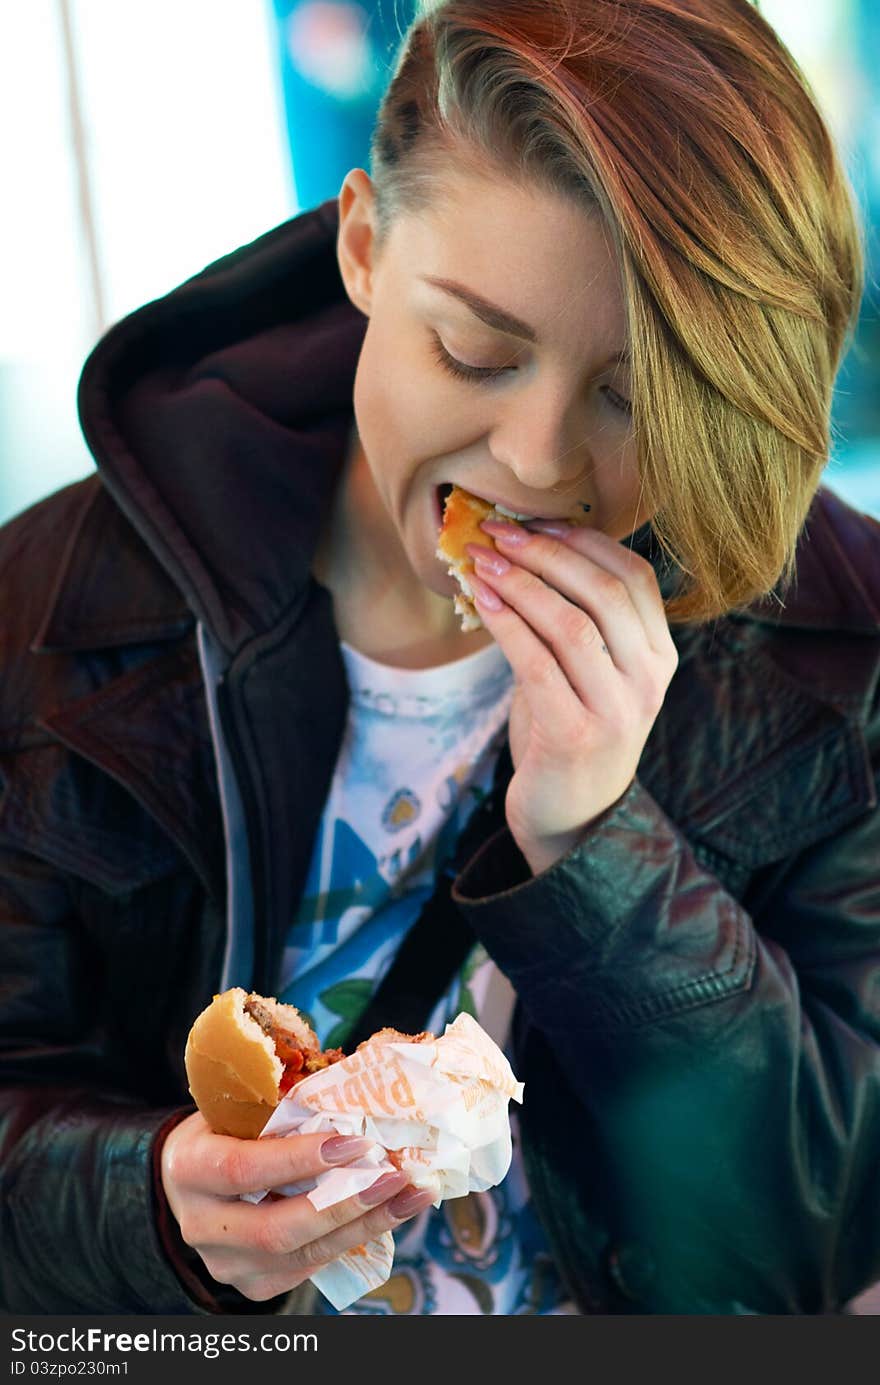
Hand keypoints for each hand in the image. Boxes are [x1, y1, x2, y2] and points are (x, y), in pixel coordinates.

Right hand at [160, 1111, 434, 1301]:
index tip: (354, 1141)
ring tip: (409, 1195)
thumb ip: (281, 1103)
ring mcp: (225, 1263)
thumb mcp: (238, 1107)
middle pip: (276, 1229)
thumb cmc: (226, 1128)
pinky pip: (309, 1268)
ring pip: (300, 1255)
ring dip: (363, 1225)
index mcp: (189, 1167)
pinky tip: (388, 1214)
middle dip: (343, 1203)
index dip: (299, 1158)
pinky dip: (353, 1240)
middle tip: (394, 1175)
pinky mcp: (253, 1284)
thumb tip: (352, 1082)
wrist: (193, 1179)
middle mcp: (200, 1224)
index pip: (242, 1168)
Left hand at [466, 519, 678, 874]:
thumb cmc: (570, 731)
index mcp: (660, 656)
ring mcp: (618, 711)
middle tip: (498, 532)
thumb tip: (519, 549)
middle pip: (603, 592)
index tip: (533, 522)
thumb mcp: (587, 672)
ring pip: (571, 624)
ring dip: (521, 583)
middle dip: (545, 553)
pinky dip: (506, 624)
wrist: (571, 816)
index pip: (633, 577)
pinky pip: (538, 664)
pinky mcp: (576, 736)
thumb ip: (573, 619)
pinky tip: (482, 601)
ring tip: (481, 560)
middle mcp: (649, 681)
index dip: (582, 541)